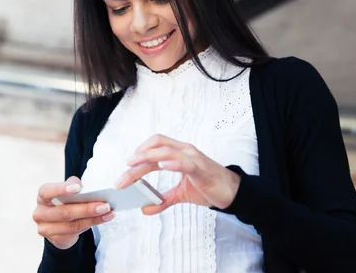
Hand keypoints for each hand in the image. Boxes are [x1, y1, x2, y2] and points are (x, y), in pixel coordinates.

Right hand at [33, 176, 114, 249]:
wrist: (60, 224)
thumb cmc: (65, 202)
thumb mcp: (68, 191)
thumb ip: (75, 186)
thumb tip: (87, 189)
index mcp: (42, 197)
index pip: (47, 191)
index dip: (61, 189)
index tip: (77, 188)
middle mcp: (40, 212)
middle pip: (64, 212)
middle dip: (87, 209)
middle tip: (105, 205)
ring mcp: (45, 228)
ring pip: (72, 224)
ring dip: (93, 218)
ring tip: (108, 212)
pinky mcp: (55, 239)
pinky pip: (75, 232)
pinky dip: (92, 223)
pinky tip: (104, 218)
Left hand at [116, 134, 240, 214]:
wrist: (232, 192)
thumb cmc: (208, 187)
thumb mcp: (182, 194)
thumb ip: (164, 199)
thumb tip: (145, 208)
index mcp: (180, 153)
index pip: (155, 147)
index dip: (139, 154)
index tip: (126, 168)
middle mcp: (185, 151)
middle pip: (156, 146)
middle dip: (137, 159)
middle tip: (123, 175)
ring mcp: (193, 158)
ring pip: (166, 151)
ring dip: (147, 159)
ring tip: (133, 167)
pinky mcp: (200, 169)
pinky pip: (185, 163)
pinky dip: (172, 163)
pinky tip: (161, 166)